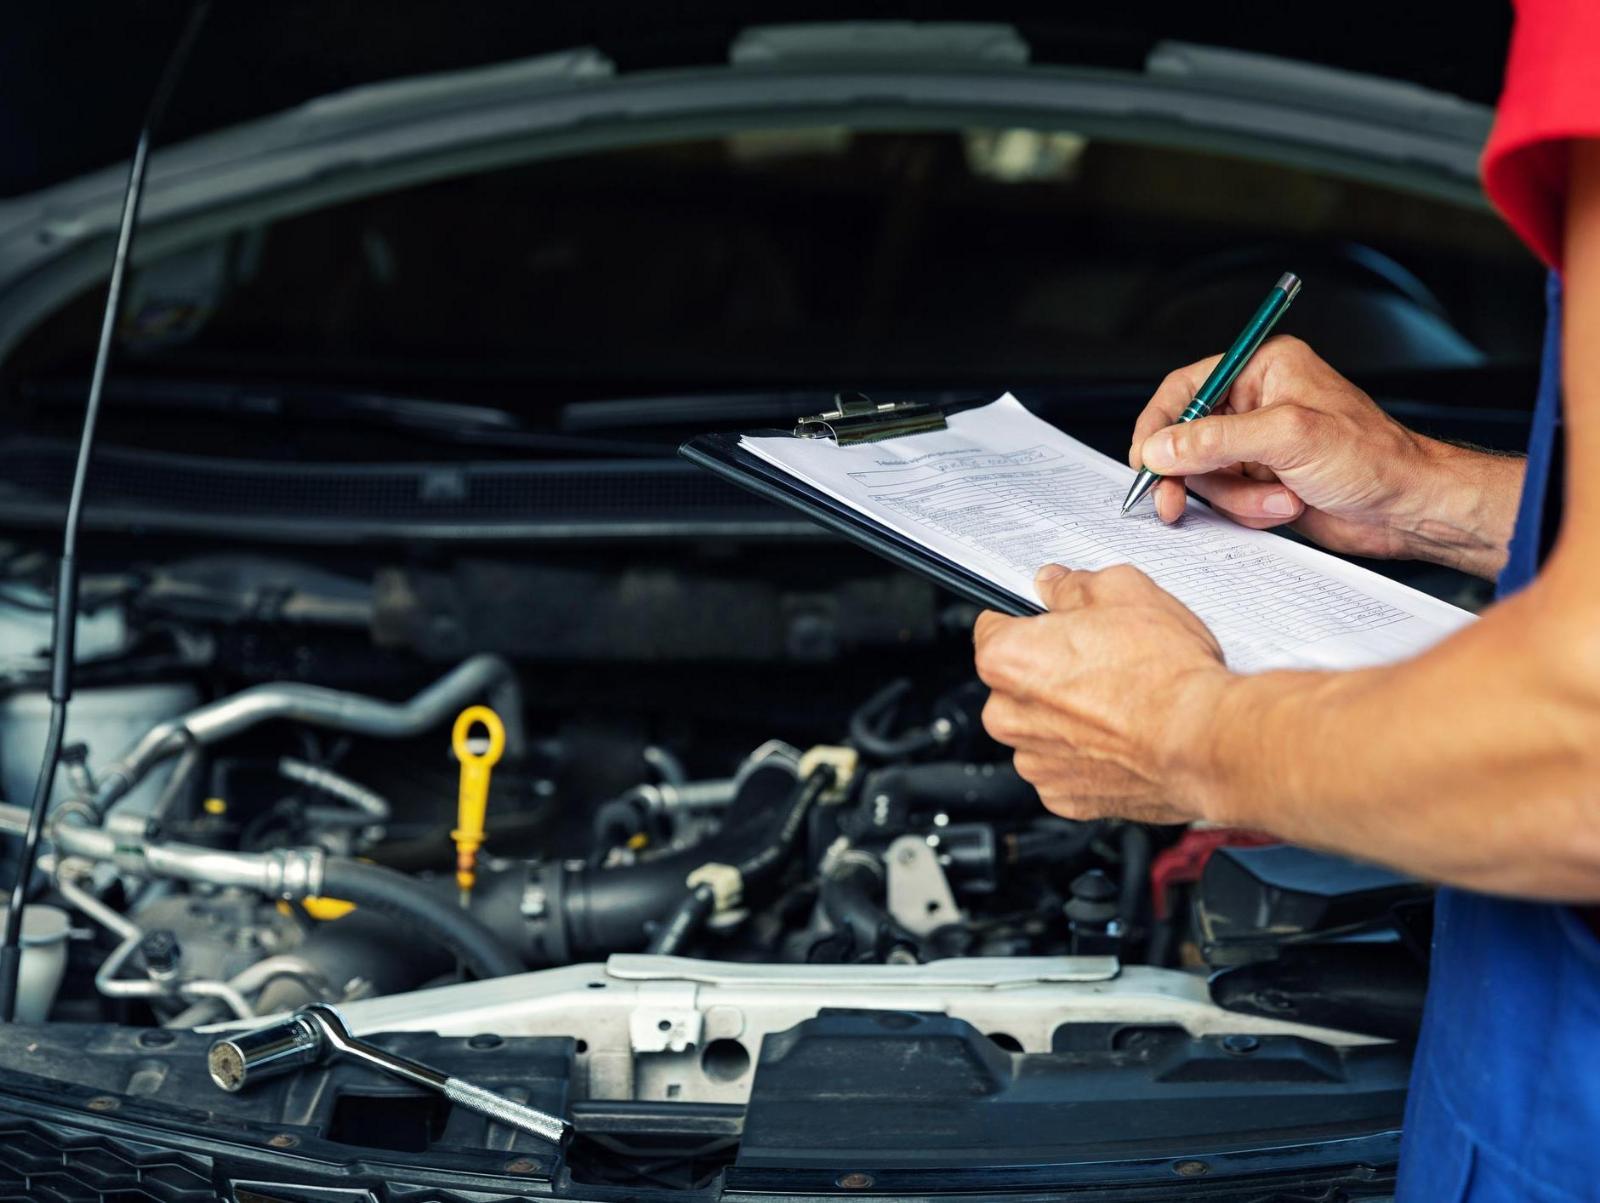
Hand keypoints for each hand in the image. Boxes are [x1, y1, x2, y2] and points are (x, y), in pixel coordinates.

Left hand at [974, 563, 1228, 823]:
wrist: (1205, 742)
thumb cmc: (1166, 674)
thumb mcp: (1123, 591)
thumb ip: (1074, 585)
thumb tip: (1056, 584)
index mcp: (1007, 659)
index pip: (992, 626)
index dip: (1029, 621)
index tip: (1053, 624)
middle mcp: (1007, 715)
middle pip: (1015, 683)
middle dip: (1049, 672)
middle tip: (1101, 662)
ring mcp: (1035, 761)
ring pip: (1039, 728)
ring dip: (1067, 718)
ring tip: (1119, 702)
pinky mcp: (1063, 798)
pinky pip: (1064, 767)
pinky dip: (1087, 756)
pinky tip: (1122, 737)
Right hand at [1130, 336, 1510, 568]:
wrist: (1409, 509)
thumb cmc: (1373, 458)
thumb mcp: (1289, 438)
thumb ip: (1216, 440)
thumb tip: (1160, 448)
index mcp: (1263, 370)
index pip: (1186, 388)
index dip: (1159, 425)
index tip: (1145, 460)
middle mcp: (1257, 404)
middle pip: (1187, 439)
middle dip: (1193, 475)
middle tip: (1173, 502)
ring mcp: (1259, 446)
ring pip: (1206, 476)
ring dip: (1236, 498)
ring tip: (1280, 499)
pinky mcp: (1264, 481)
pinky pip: (1227, 500)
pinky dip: (1249, 511)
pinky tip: (1286, 507)